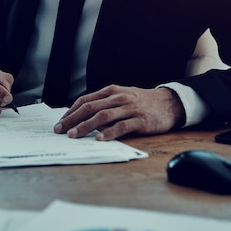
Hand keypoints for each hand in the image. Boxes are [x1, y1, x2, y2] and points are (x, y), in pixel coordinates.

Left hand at [54, 85, 184, 140]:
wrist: (169, 103)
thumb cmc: (142, 102)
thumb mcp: (122, 97)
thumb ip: (105, 104)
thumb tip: (83, 117)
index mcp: (111, 91)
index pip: (85, 100)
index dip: (71, 111)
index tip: (61, 122)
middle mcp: (118, 97)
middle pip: (90, 107)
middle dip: (72, 119)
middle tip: (60, 130)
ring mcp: (129, 108)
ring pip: (103, 116)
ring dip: (85, 126)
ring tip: (74, 135)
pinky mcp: (140, 120)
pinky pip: (122, 126)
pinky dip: (109, 133)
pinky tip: (99, 139)